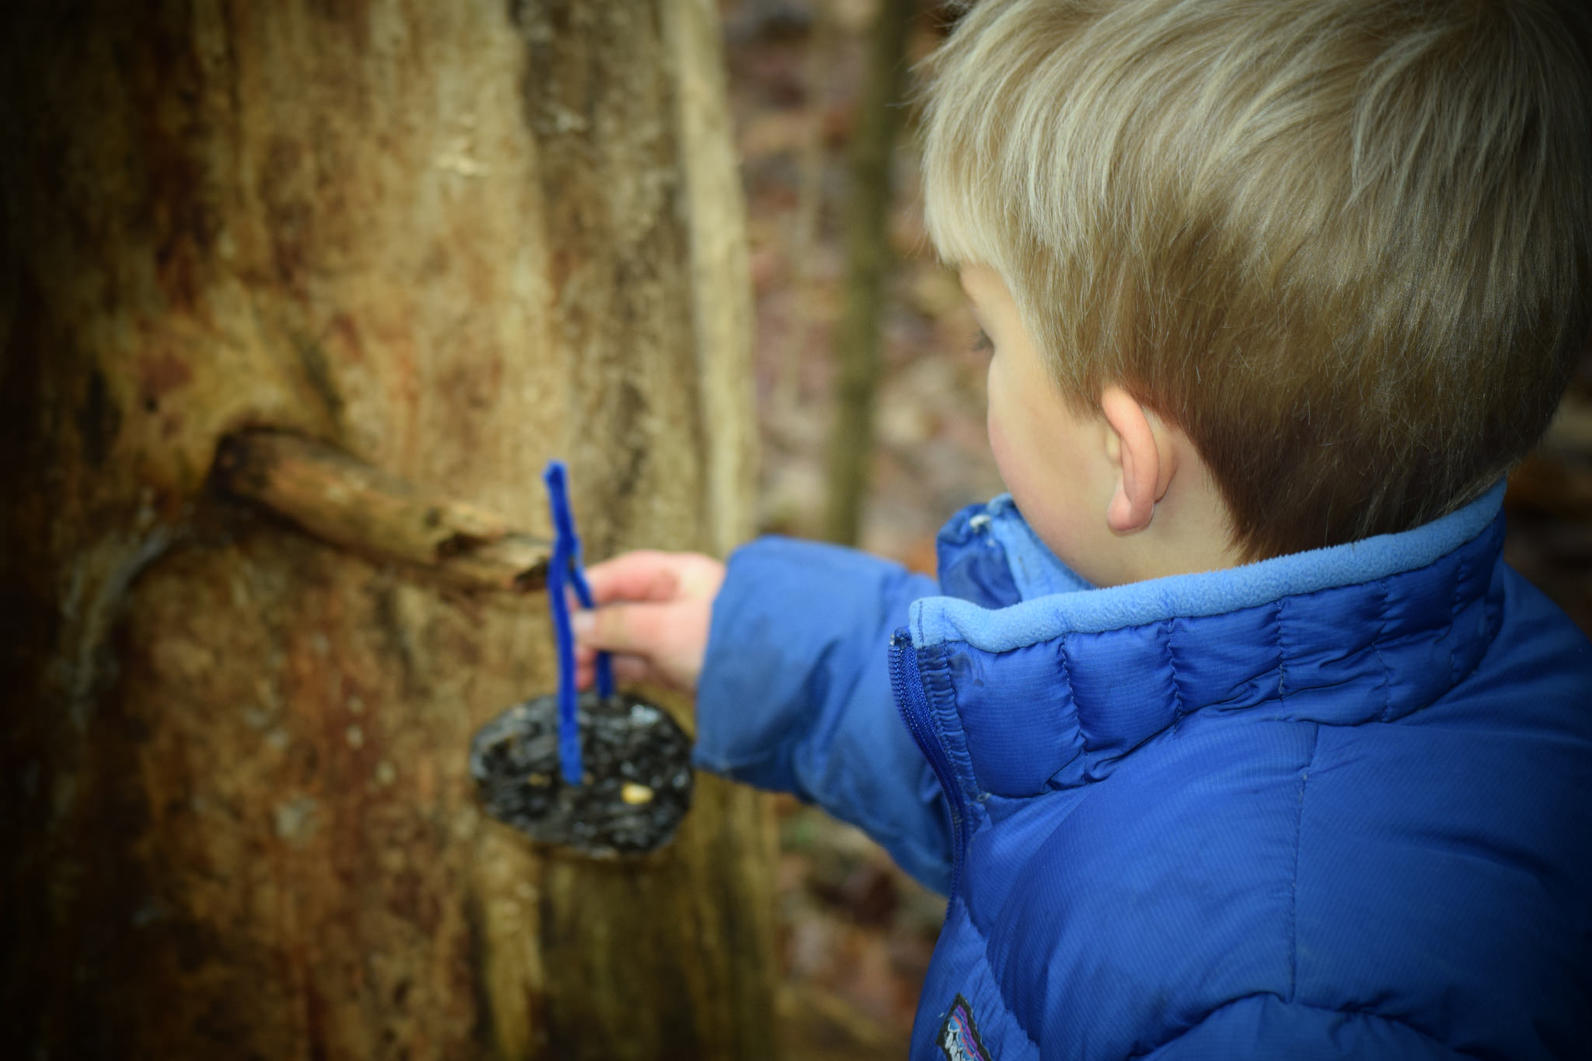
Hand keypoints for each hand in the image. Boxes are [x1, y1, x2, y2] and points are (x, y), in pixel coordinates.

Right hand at [571, 550, 725, 693]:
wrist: (779, 689)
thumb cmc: (729, 645)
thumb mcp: (667, 630)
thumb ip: (619, 625)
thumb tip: (577, 624)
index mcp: (679, 577)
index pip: (623, 574)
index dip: (588, 590)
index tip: (561, 612)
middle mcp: (676, 602)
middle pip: (619, 609)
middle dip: (589, 631)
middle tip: (568, 657)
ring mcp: (675, 635)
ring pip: (623, 640)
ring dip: (596, 655)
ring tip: (576, 678)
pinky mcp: (676, 666)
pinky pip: (636, 663)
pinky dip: (614, 672)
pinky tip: (594, 683)